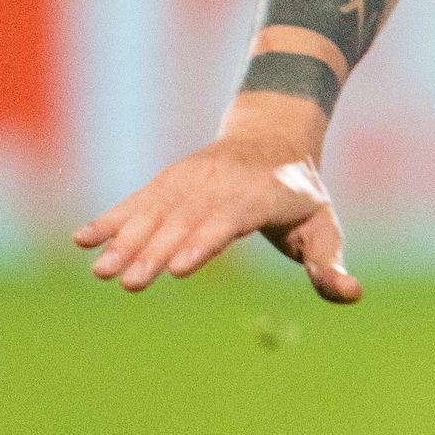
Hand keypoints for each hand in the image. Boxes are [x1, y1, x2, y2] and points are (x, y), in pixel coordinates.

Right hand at [75, 124, 361, 301]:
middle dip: (155, 253)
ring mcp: (190, 179)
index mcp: (263, 196)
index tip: (178, 268)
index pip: (229, 221)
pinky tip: (83, 239)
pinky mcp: (168, 180)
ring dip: (125, 241)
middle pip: (184, 221)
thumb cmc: (301, 196)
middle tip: (129, 284)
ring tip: (102, 272)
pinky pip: (138, 201)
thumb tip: (351, 295)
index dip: (203, 243)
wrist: (272, 140)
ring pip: (155, 211)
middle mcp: (221, 184)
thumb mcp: (323, 228)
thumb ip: (330, 265)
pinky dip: (111, 218)